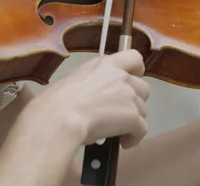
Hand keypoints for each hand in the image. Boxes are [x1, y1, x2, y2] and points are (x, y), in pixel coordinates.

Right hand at [24, 49, 149, 148]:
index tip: (131, 80)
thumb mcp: (74, 79)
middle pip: (143, 87)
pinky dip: (134, 137)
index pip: (134, 57)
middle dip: (135, 101)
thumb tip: (94, 93)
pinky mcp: (133, 116)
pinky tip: (124, 143)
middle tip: (120, 112)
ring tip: (117, 131)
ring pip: (142, 109)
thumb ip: (93, 81)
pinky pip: (142, 129)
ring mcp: (129, 96)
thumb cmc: (56, 101)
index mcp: (106, 64)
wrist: (58, 118)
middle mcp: (121, 77)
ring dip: (133, 121)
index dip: (136, 70)